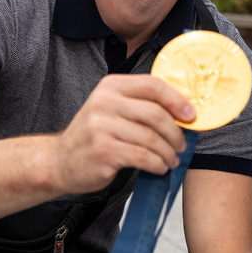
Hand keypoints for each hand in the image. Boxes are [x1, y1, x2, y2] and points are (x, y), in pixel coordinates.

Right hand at [52, 74, 195, 193]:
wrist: (60, 161)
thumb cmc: (94, 135)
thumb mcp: (112, 109)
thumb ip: (141, 104)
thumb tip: (183, 111)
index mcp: (111, 86)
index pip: (153, 85)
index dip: (177, 100)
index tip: (191, 115)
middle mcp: (104, 102)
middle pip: (156, 114)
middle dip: (176, 132)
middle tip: (182, 144)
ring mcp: (101, 127)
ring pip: (151, 138)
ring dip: (168, 152)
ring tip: (171, 159)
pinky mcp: (103, 151)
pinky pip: (142, 156)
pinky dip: (157, 163)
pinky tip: (159, 167)